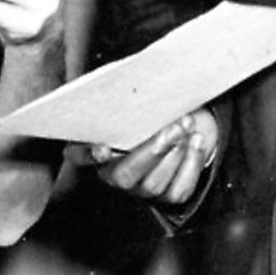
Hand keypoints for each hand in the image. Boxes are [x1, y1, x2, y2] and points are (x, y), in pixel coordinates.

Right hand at [71, 108, 218, 205]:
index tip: (103, 148)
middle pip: (124, 175)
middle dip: (151, 152)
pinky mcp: (167, 197)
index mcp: (94, 150)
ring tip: (186, 125)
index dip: (88, 154)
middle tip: (172, 128)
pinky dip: (192, 163)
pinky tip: (197, 140)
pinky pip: (179, 190)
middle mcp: (113, 175)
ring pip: (154, 184)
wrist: (178, 126)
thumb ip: (125, 94)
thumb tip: (134, 77)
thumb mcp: (133, 100)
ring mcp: (140, 190)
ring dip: (175, 153)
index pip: (79, 156)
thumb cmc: (147, 110)